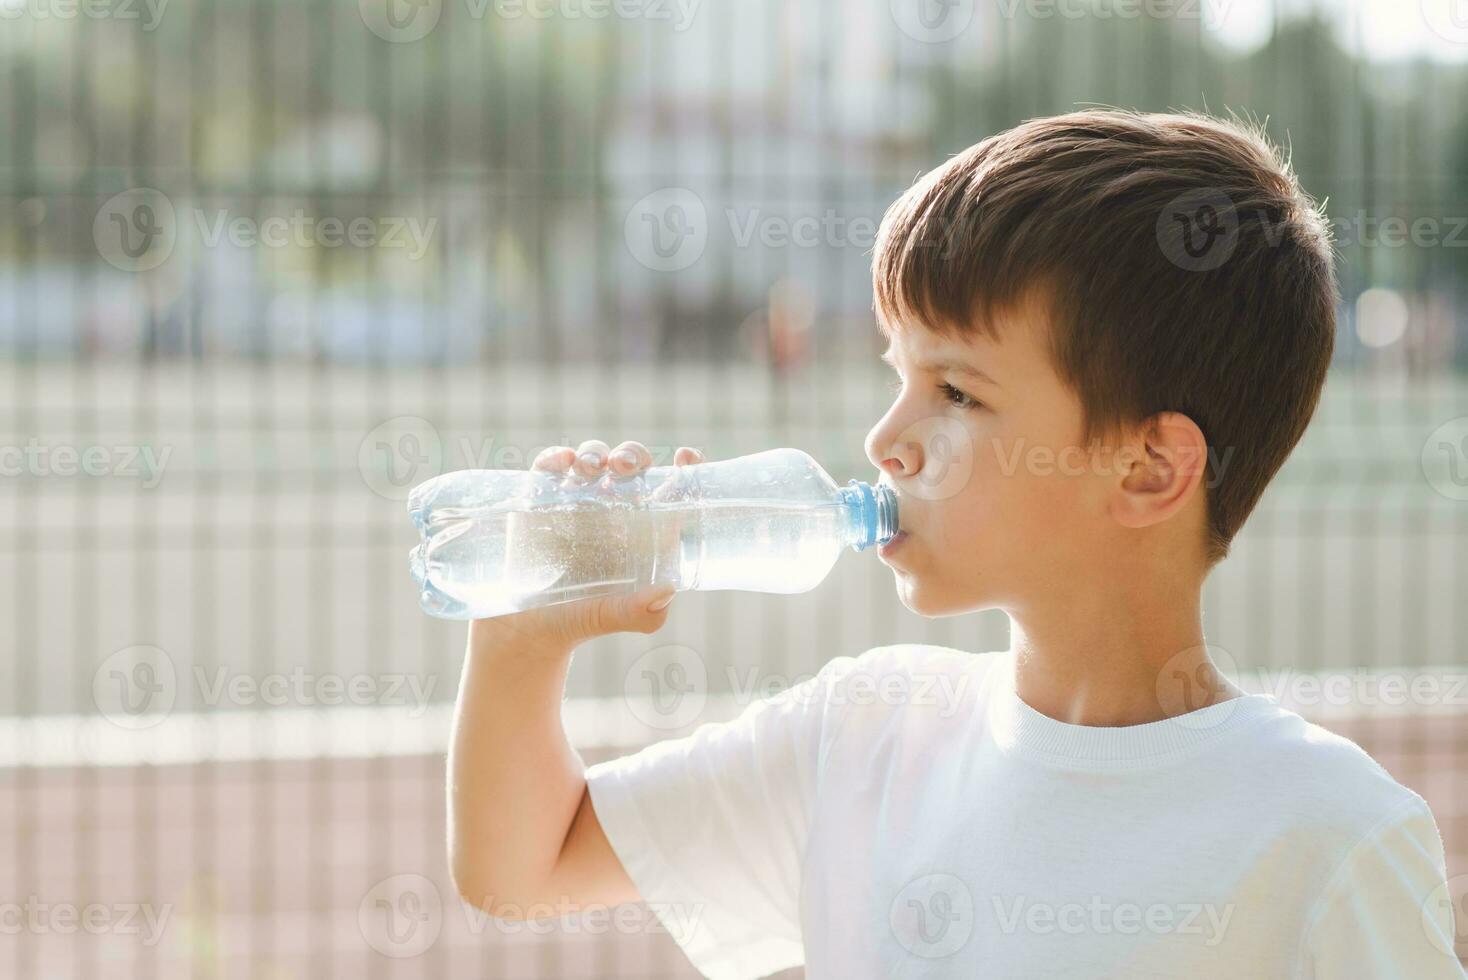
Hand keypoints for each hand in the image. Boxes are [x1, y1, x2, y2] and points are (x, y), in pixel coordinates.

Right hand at [476, 440, 706, 651]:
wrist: (528, 629)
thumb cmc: (581, 619)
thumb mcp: (613, 617)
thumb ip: (641, 612)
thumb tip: (665, 593)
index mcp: (644, 528)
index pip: (670, 488)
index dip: (685, 467)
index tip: (687, 457)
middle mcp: (614, 507)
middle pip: (631, 463)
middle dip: (633, 455)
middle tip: (625, 467)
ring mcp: (577, 499)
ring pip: (593, 458)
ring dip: (596, 453)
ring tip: (591, 468)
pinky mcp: (540, 500)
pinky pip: (549, 468)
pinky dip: (556, 458)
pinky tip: (564, 462)